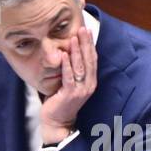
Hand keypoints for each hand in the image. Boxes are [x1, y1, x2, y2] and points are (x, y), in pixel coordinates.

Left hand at [39, 24, 96, 144]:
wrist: (58, 122)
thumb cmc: (62, 101)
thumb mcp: (71, 84)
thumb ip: (72, 70)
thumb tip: (68, 52)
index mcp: (90, 81)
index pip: (93, 59)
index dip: (90, 44)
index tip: (87, 30)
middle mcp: (89, 85)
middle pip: (89, 60)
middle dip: (86, 43)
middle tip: (82, 28)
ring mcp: (81, 90)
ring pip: (80, 67)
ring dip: (77, 51)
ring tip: (74, 37)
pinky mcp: (70, 94)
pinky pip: (69, 77)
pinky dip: (67, 65)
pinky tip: (64, 54)